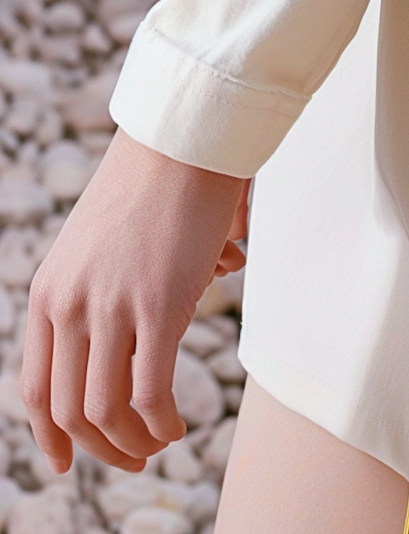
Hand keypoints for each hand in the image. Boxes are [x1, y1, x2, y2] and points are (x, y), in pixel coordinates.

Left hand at [22, 130, 248, 473]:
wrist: (183, 139)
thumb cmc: (153, 184)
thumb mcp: (99, 245)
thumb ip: (103, 293)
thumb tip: (147, 336)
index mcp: (48, 292)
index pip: (36, 387)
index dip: (50, 435)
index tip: (68, 459)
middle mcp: (69, 305)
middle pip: (69, 409)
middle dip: (100, 448)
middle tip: (133, 457)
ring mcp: (110, 307)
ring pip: (106, 411)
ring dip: (132, 443)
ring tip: (160, 442)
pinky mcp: (156, 307)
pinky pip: (148, 391)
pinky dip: (160, 423)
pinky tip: (178, 425)